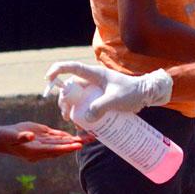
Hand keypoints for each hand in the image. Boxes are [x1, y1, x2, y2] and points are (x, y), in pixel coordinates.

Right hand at [0, 122, 83, 161]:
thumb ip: (22, 137)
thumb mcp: (11, 137)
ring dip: (74, 140)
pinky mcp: (42, 136)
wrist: (1, 138)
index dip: (67, 147)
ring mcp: (43, 142)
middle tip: (91, 139)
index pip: (55, 149)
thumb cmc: (5, 138)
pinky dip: (66, 136)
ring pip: (62, 141)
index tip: (78, 145)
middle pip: (63, 146)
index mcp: (36, 150)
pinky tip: (74, 135)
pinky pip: (56, 137)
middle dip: (77, 143)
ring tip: (88, 137)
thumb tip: (31, 137)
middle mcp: (42, 148)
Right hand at [45, 62, 172, 120]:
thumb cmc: (133, 92)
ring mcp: (96, 89)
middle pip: (70, 87)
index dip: (57, 70)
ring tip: (73, 122)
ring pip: (77, 97)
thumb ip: (101, 107)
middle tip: (66, 115)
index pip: (72, 67)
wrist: (147, 94)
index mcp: (95, 74)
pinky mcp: (100, 98)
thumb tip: (86, 119)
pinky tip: (83, 125)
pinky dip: (82, 113)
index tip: (47, 78)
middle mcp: (92, 80)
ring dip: (72, 108)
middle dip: (64, 100)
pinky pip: (86, 104)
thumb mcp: (116, 100)